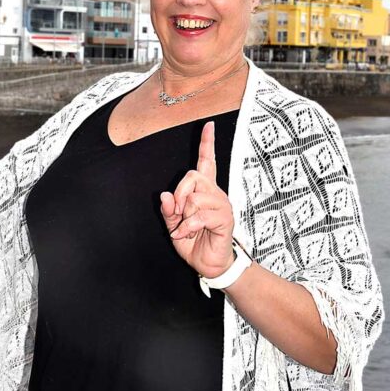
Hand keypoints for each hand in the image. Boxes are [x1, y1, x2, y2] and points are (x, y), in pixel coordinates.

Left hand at [160, 120, 234, 278]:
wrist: (209, 265)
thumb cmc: (194, 242)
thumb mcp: (174, 225)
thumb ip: (169, 210)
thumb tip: (165, 195)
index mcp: (203, 191)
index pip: (206, 161)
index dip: (207, 143)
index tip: (208, 125)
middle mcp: (215, 193)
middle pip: (193, 176)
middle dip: (179, 193)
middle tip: (176, 213)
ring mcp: (221, 205)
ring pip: (195, 196)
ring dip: (183, 215)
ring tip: (185, 228)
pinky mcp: (224, 219)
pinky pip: (199, 215)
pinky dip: (187, 227)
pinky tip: (187, 234)